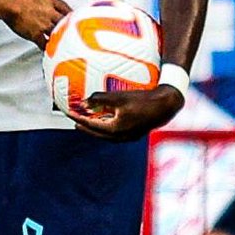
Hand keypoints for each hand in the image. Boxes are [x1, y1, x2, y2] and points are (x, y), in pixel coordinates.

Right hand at [7, 0, 69, 49]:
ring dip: (60, 38)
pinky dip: (47, 48)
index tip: (74, 16)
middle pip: (64, 22)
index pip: (65, 7)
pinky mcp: (35, 34)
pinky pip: (44, 44)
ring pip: (57, 34)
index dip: (70, 12)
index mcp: (49, 1)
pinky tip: (50, 52)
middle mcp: (49, 13)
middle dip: (69, 27)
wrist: (10, 2)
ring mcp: (43, 24)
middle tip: (73, 32)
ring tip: (64, 44)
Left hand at [69, 83, 183, 140]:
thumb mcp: (119, 97)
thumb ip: (100, 99)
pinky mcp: (133, 134)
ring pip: (105, 134)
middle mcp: (120, 137)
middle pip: (96, 133)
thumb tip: (83, 102)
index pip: (90, 125)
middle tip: (73, 120)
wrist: (165, 106)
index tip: (69, 113)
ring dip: (94, 127)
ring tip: (86, 121)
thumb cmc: (142, 100)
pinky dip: (105, 127)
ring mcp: (127, 137)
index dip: (78, 118)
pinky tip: (104, 119)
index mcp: (115, 130)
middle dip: (84, 126)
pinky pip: (113, 133)